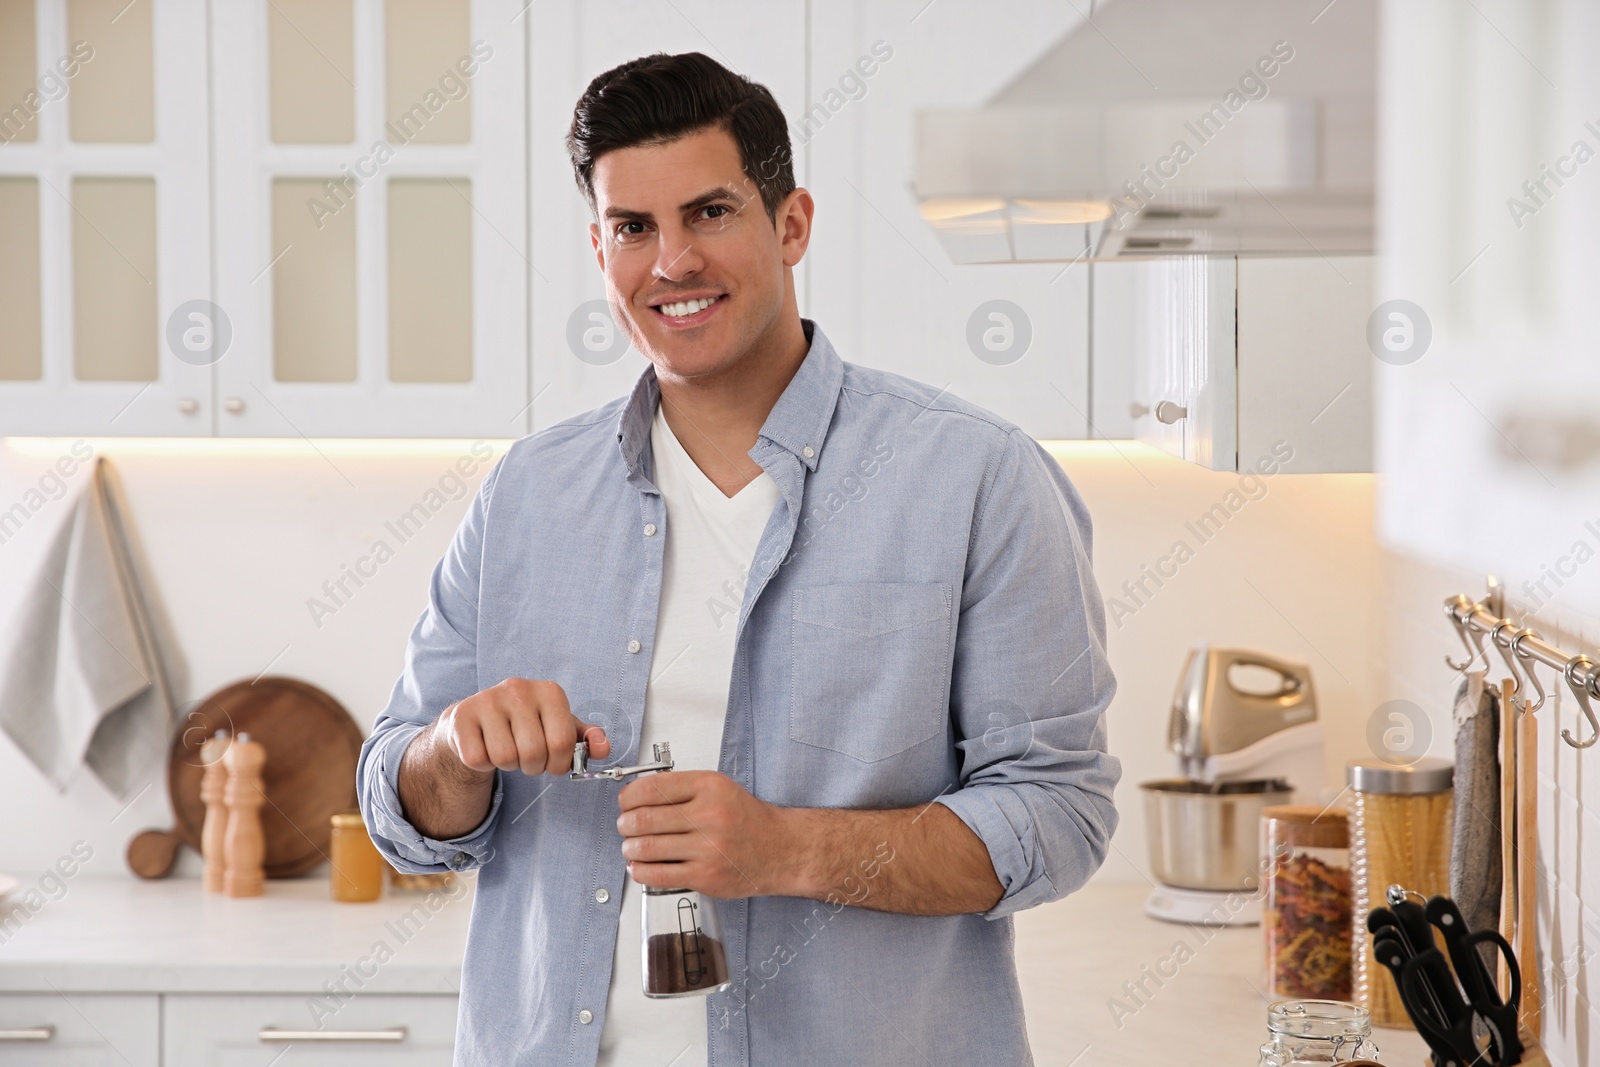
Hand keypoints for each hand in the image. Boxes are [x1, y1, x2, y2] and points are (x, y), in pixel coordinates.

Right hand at [433, 678, 607, 777]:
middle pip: (534, 752)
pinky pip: (478, 758)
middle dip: (533, 766)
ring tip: (506, 749)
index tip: (552, 761)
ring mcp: (488, 699)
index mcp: (550, 691)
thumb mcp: (559, 728)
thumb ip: (586, 739)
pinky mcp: (461, 716)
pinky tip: (485, 747)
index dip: (559, 764)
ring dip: (508, 765)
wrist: (475, 721)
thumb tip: (603, 748)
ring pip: (505, 757)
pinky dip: (483, 763)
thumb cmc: (524, 725)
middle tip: (526, 757)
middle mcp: (519, 688)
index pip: (563, 743)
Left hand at [616, 771, 800, 898]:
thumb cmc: (747, 820)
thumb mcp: (719, 789)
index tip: (625, 803)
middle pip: (645, 818)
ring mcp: (708, 848)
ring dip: (630, 849)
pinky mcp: (706, 876)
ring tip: (631, 848)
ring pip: (647, 848)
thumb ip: (682, 790)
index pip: (653, 788)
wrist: (780, 849)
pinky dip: (640, 871)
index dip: (629, 797)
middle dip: (626, 825)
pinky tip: (640, 867)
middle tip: (625, 827)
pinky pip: (658, 875)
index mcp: (710, 787)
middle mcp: (709, 815)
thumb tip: (637, 799)